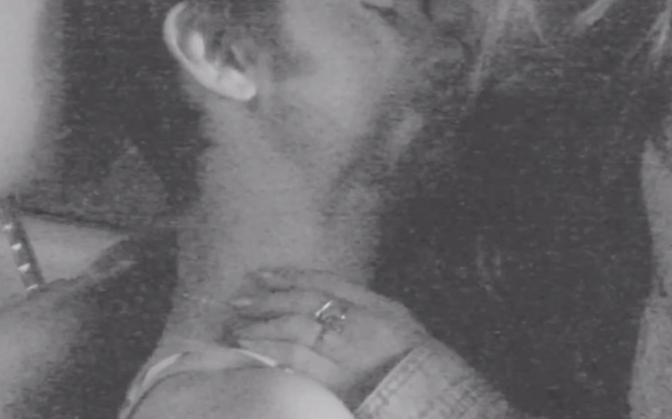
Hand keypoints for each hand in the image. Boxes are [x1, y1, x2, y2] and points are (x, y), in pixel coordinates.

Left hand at [225, 268, 429, 408]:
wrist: (433, 397)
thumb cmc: (417, 357)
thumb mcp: (398, 318)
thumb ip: (363, 303)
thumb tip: (322, 291)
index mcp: (376, 307)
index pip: (325, 284)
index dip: (291, 277)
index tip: (264, 275)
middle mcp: (360, 328)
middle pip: (305, 307)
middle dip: (269, 302)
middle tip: (240, 300)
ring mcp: (348, 358)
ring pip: (296, 336)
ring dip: (263, 330)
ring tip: (238, 328)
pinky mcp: (338, 386)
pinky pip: (299, 367)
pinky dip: (273, 357)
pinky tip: (254, 352)